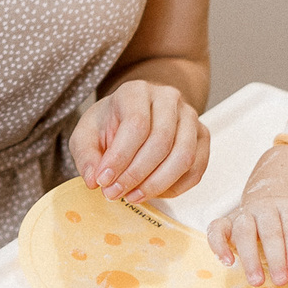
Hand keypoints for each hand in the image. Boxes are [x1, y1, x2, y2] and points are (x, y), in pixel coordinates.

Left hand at [70, 81, 210, 200]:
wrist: (133, 116)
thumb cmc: (110, 124)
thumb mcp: (86, 135)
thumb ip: (85, 155)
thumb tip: (93, 179)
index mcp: (136, 91)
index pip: (136, 124)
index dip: (120, 158)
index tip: (103, 181)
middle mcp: (168, 98)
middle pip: (161, 142)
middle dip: (136, 175)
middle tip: (115, 193)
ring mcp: (189, 116)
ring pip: (183, 156)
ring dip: (157, 184)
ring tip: (133, 196)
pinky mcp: (202, 136)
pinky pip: (196, 168)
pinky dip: (176, 188)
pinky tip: (154, 192)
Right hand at [209, 189, 287, 287]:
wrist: (272, 200)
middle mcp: (265, 208)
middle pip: (268, 230)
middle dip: (274, 256)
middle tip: (281, 280)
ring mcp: (244, 213)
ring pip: (243, 229)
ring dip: (248, 256)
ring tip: (257, 280)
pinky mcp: (226, 221)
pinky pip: (217, 228)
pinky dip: (218, 244)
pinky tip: (227, 261)